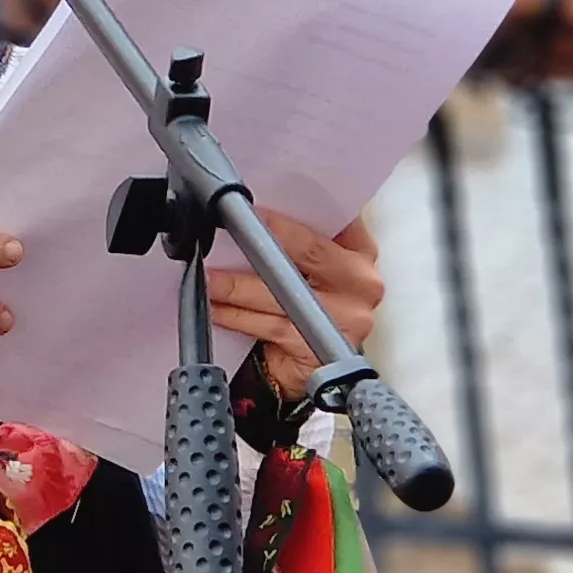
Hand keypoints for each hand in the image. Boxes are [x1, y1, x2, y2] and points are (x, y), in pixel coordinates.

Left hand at [208, 214, 380, 396]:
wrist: (313, 367)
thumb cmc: (308, 311)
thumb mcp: (315, 271)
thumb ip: (299, 243)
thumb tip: (250, 217)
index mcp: (360, 254)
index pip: (333, 219)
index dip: (292, 213)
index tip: (254, 205)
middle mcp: (361, 283)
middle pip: (308, 252)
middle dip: (261, 241)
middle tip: (226, 230)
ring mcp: (347, 318)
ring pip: (281, 293)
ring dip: (236, 285)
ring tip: (211, 278)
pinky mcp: (322, 347)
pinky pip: (270, 325)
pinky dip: (237, 316)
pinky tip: (218, 308)